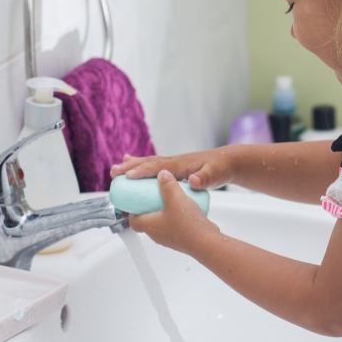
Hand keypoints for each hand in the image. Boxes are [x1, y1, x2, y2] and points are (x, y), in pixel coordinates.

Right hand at [109, 147, 235, 189]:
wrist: (228, 161)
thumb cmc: (221, 169)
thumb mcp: (216, 175)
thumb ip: (205, 178)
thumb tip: (193, 180)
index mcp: (180, 164)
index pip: (158, 167)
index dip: (142, 171)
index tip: (127, 177)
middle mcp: (174, 161)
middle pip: (148, 162)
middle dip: (130, 167)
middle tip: (113, 173)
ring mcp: (173, 163)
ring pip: (149, 162)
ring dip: (132, 165)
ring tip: (116, 169)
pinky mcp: (174, 167)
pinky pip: (154, 166)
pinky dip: (142, 165)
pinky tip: (133, 166)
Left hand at [128, 170, 219, 254]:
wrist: (207, 243)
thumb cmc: (187, 225)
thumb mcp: (175, 197)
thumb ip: (167, 184)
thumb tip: (162, 174)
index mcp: (149, 226)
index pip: (132, 220)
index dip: (132, 209)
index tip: (136, 198)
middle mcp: (157, 234)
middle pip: (146, 220)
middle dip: (149, 207)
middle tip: (154, 195)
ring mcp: (170, 238)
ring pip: (161, 223)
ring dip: (164, 211)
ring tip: (171, 199)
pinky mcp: (182, 239)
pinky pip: (175, 226)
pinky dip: (176, 217)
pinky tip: (186, 208)